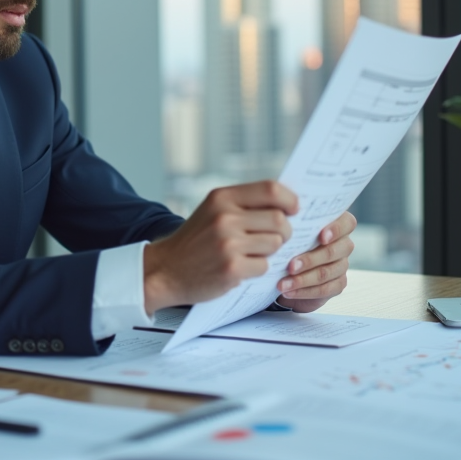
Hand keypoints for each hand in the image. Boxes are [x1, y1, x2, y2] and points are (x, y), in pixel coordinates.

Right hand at [143, 181, 298, 313]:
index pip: (271, 189)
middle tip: (276, 238)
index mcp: (222, 197)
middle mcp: (225, 217)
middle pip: (279, 220)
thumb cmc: (195, 240)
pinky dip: (258, 269)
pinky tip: (242, 268)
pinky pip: (265, 266)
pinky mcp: (231, 268)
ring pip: (275, 244)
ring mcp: (228, 243)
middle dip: (285, 231)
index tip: (295, 209)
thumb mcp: (213, 211)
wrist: (165, 270)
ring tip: (252, 253)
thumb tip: (289, 204)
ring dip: (270, 252)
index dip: (289, 199)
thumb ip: (244, 204)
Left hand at [274, 211, 355, 311]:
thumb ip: (294, 223)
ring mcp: (342, 265)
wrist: (289, 267)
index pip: (346, 223)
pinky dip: (304, 291)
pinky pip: (324, 289)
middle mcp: (343, 244)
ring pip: (326, 273)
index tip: (321, 237)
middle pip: (332, 252)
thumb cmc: (291, 240)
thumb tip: (283, 220)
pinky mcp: (338, 284)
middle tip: (290, 266)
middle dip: (309, 260)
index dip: (335, 230)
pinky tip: (288, 292)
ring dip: (302, 280)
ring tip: (282, 284)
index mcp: (337, 224)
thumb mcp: (292, 229)